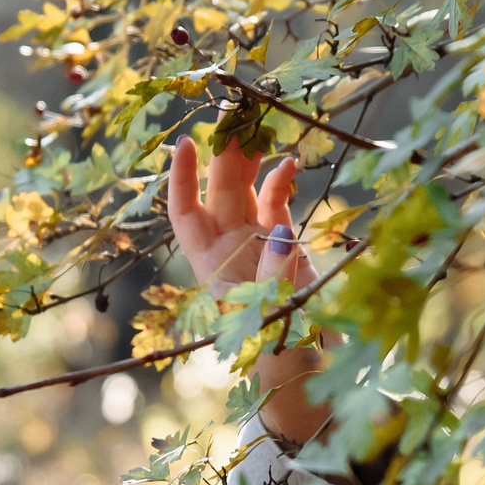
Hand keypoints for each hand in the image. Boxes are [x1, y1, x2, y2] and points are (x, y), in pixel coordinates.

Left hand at [167, 135, 327, 445]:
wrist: (304, 370)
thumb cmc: (277, 346)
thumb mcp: (274, 310)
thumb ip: (276, 269)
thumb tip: (281, 227)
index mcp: (209, 263)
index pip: (184, 212)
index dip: (181, 179)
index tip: (183, 145)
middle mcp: (226, 247)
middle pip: (218, 189)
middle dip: (224, 152)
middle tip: (233, 114)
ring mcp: (254, 242)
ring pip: (247, 189)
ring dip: (252, 158)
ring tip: (260, 124)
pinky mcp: (283, 244)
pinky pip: (277, 202)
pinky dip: (282, 181)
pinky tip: (291, 162)